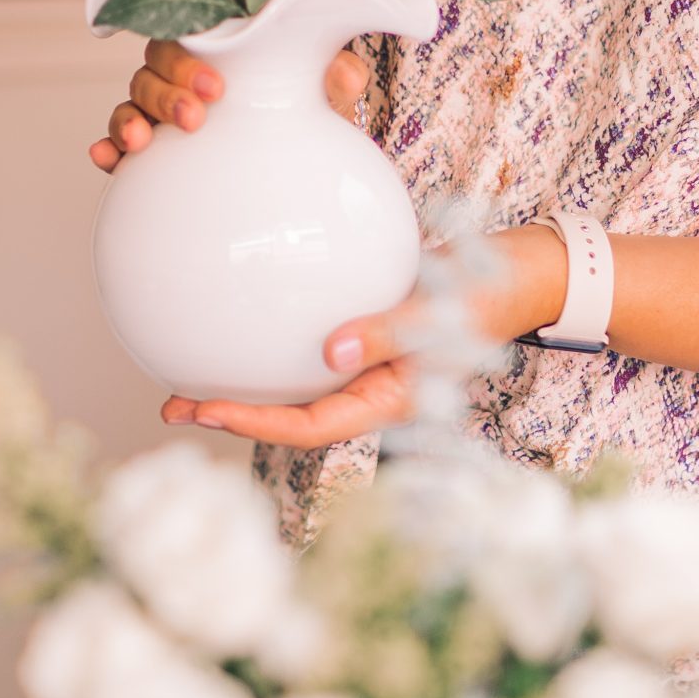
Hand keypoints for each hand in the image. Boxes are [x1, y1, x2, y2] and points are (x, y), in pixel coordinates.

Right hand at [89, 39, 369, 169]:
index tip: (216, 88)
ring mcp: (163, 110)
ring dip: (130, 118)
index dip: (189, 58)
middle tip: (195, 119)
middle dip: (166, 91)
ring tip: (142, 142)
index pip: (188, 37)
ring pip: (132, 101)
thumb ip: (338, 75)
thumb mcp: (326, 90)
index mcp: (219, 47)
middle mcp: (182, 74)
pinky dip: (109, 148)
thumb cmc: (308, 103)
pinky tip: (105, 160)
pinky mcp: (155, 148)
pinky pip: (120, 144)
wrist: (305, 146)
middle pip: (153, 68)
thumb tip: (346, 72)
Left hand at [166, 224, 570, 447]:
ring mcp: (370, 364)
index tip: (207, 407)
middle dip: (234, 412)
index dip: (256, 422)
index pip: (310, 427)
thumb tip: (330, 353)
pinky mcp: (368, 334)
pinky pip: (312, 344)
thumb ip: (388, 332)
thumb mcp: (443, 312)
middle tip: (174, 400)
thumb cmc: (491, 292)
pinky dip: (275, 337)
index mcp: (389, 401)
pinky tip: (242, 314)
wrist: (524, 271)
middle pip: (292, 414)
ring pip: (297, 383)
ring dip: (247, 379)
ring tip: (191, 368)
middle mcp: (373, 390)